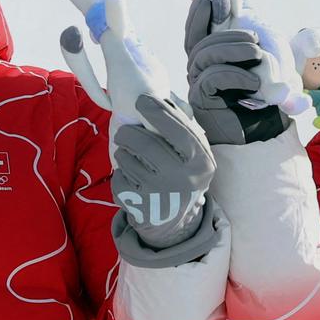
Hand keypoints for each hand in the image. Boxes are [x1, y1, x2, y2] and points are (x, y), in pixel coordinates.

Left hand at [111, 96, 217, 263]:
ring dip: (123, 153)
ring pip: (127, 158)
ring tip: (132, 158)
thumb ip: (184, 128)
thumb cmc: (183, 175)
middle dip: (128, 133)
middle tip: (123, 132)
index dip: (158, 112)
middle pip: (145, 143)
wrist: (174, 222)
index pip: (179, 131)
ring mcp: (160, 194)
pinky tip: (131, 177)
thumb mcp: (196, 156)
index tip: (141, 99)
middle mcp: (183, 179)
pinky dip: (120, 172)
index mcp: (201, 163)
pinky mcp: (139, 204)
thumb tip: (162, 97)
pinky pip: (118, 176)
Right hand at [184, 0, 290, 144]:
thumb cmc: (267, 91)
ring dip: (231, 48)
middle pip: (198, 40)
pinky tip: (253, 80)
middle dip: (223, 29)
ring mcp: (198, 84)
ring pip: (203, 55)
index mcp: (211, 56)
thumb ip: (247, 24)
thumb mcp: (262, 49)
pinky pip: (211, 78)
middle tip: (253, 36)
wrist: (268, 128)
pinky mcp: (203, 101)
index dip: (201, 13)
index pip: (195, 30)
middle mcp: (199, 69)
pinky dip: (234, 73)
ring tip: (257, 53)